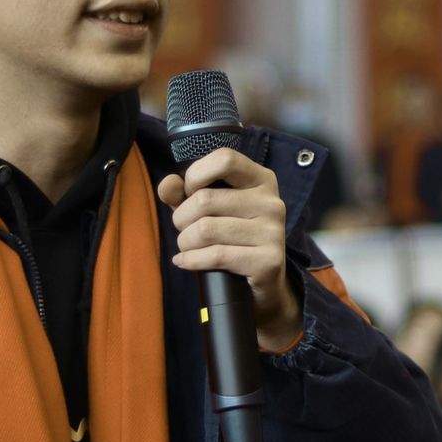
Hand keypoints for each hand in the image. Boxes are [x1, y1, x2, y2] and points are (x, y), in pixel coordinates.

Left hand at [158, 148, 303, 349]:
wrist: (265, 282)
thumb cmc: (234, 238)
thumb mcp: (209, 210)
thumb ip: (184, 193)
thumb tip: (167, 185)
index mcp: (261, 179)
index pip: (225, 159)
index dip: (196, 175)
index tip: (189, 193)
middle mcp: (272, 202)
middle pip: (204, 200)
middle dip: (181, 219)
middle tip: (185, 231)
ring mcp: (273, 231)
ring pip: (205, 229)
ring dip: (185, 242)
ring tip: (187, 248)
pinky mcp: (268, 260)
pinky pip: (216, 255)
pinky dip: (191, 260)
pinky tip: (185, 261)